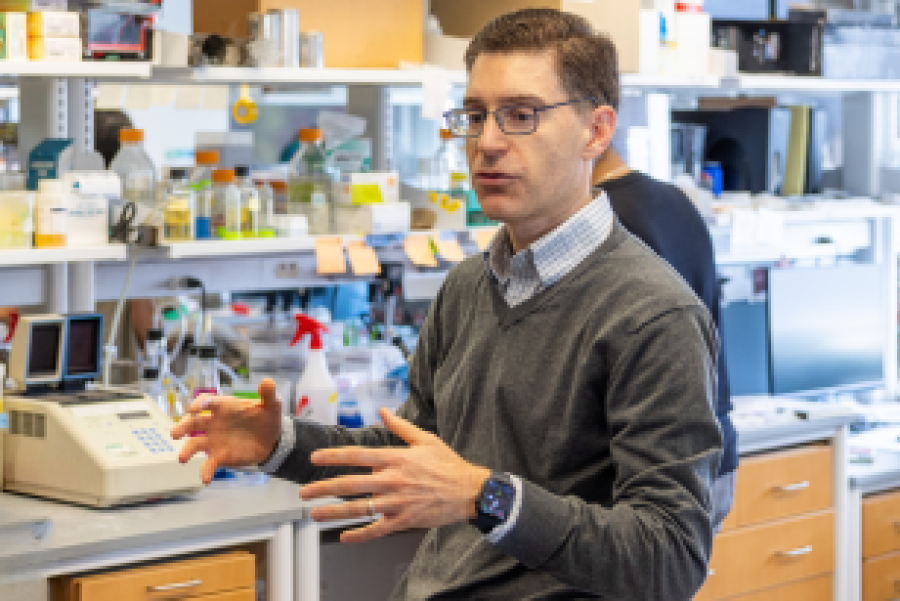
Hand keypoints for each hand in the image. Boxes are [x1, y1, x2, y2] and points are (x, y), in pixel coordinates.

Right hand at [172, 379, 282, 483]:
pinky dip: (206, 470)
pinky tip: (205, 479)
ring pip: (195, 444)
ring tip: (182, 458)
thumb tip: (268, 381)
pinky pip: (209, 463)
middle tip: (174, 434)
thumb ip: (268, 394)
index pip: (207, 402)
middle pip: (193, 423)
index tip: (193, 409)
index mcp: (224, 407)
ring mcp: (215, 440)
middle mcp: (214, 422)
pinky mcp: (220, 456)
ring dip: (187, 450)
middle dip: (182, 427)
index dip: (199, 404)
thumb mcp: (271, 405)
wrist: (272, 440)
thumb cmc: (267, 418)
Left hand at [299, 409, 490, 543]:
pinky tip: (344, 537)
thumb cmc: (448, 464)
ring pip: (359, 509)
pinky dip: (359, 535)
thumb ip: (401, 426)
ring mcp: (397, 502)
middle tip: (303, 493)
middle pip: (351, 484)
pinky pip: (377, 530)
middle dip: (324, 488)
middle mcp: (393, 480)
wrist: (471, 491)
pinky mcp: (404, 520)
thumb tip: (382, 411)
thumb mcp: (426, 439)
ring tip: (314, 514)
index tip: (315, 459)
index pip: (358, 456)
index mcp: (396, 458)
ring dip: (334, 513)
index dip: (334, 457)